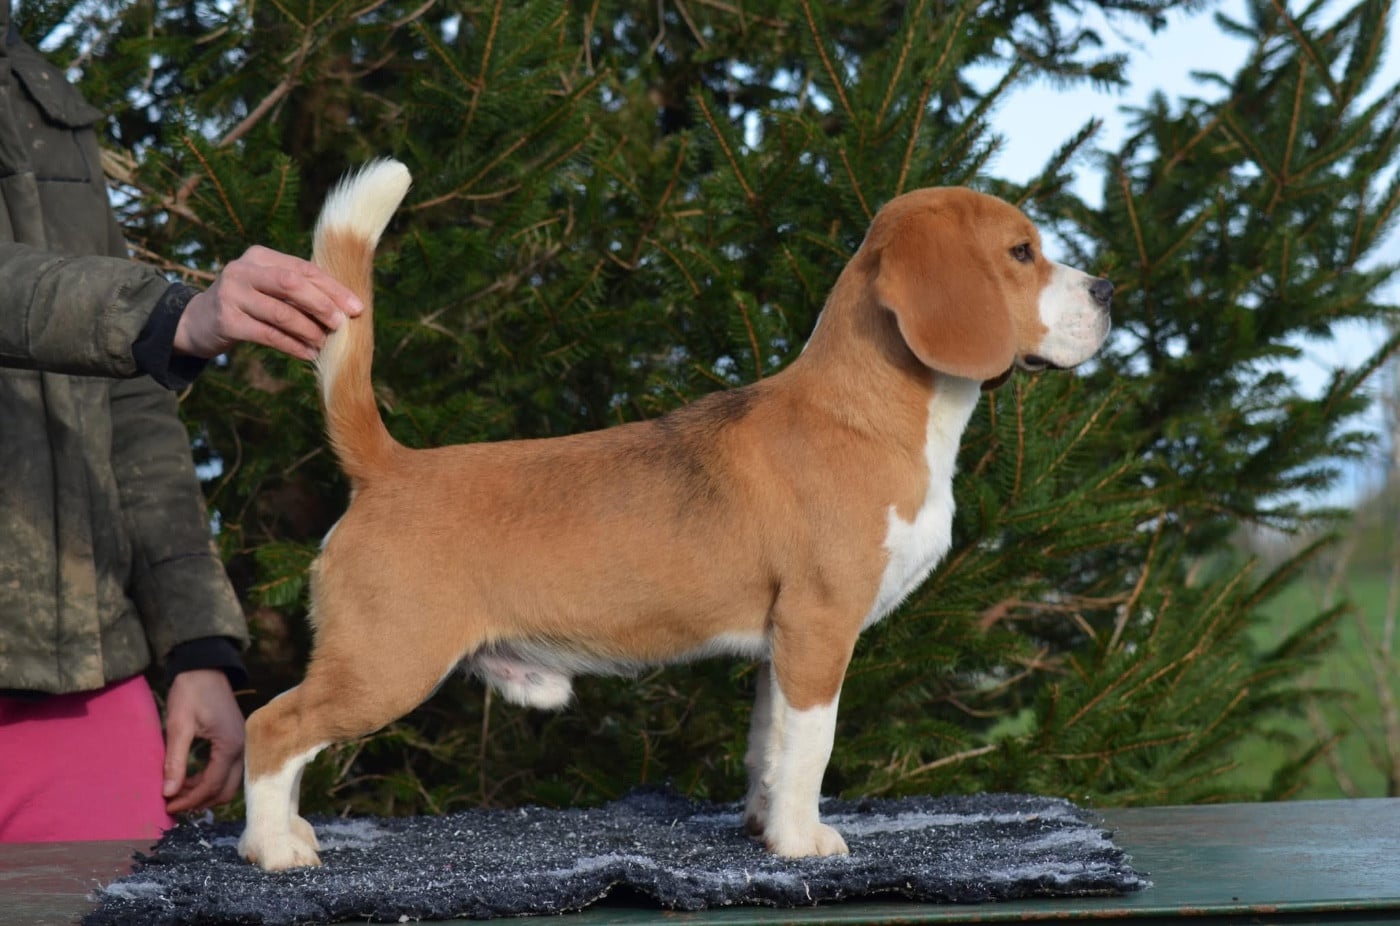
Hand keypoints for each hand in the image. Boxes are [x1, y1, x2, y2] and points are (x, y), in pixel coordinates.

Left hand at [163, 668, 245, 813]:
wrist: (205, 667)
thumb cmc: (191, 693)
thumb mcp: (178, 725)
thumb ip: (175, 760)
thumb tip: (167, 792)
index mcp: (230, 745)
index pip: (212, 785)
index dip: (189, 800)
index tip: (167, 805)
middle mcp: (243, 748)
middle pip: (226, 790)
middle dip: (199, 800)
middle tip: (173, 802)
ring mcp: (243, 745)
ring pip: (228, 783)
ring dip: (205, 792)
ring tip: (178, 791)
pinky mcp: (237, 741)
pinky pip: (228, 772)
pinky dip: (210, 780)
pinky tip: (190, 778)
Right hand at [173, 245, 363, 360]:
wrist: (198, 321)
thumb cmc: (247, 304)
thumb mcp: (268, 288)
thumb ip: (298, 290)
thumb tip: (346, 308)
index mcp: (260, 256)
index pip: (304, 269)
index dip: (333, 288)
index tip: (356, 308)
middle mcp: (243, 270)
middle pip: (292, 284)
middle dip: (322, 305)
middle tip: (341, 325)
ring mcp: (232, 294)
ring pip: (281, 312)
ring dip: (309, 331)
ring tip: (324, 344)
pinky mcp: (226, 321)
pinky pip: (268, 335)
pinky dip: (293, 346)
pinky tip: (308, 354)